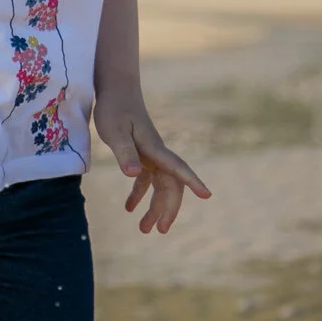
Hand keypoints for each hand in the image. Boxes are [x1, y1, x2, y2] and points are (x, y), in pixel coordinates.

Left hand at [95, 97, 210, 233]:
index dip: (193, 182)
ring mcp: (151, 155)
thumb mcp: (115, 132)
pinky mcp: (142, 154)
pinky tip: (128, 208)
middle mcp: (157, 154)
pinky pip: (146, 179)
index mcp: (155, 149)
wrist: (116, 89)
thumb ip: (124, 153)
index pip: (177, 169)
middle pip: (171, 185)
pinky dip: (139, 195)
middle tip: (160, 231)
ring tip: (145, 229)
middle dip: (168, 209)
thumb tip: (134, 175)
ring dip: (155, 207)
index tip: (207, 195)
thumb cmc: (114, 108)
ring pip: (160, 186)